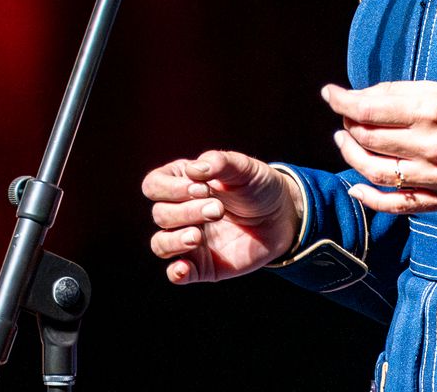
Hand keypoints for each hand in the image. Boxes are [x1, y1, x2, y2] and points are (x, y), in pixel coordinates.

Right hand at [142, 150, 302, 284]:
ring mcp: (189, 239)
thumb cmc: (259, 186)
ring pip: (160, 244)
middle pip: (160, 214)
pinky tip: (184, 267)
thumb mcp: (245, 168)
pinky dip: (176, 272)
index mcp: (185, 183)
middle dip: (186, 211)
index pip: (154, 185)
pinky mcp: (202, 265)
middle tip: (218, 209)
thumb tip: (192, 170)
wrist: (283, 216)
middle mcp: (181, 211)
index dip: (170, 188)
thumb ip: (220, 163)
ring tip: (198, 236)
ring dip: (175, 240)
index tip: (202, 188)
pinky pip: (176, 273)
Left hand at [324, 80, 436, 213]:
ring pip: (376, 171)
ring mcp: (435, 175)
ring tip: (344, 142)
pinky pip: (396, 203)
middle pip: (368, 138)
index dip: (342, 100)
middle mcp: (430, 143)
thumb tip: (363, 98)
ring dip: (352, 156)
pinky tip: (355, 187)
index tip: (329, 93)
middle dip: (348, 125)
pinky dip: (370, 198)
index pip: (370, 108)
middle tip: (343, 116)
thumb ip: (403, 93)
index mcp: (431, 108)